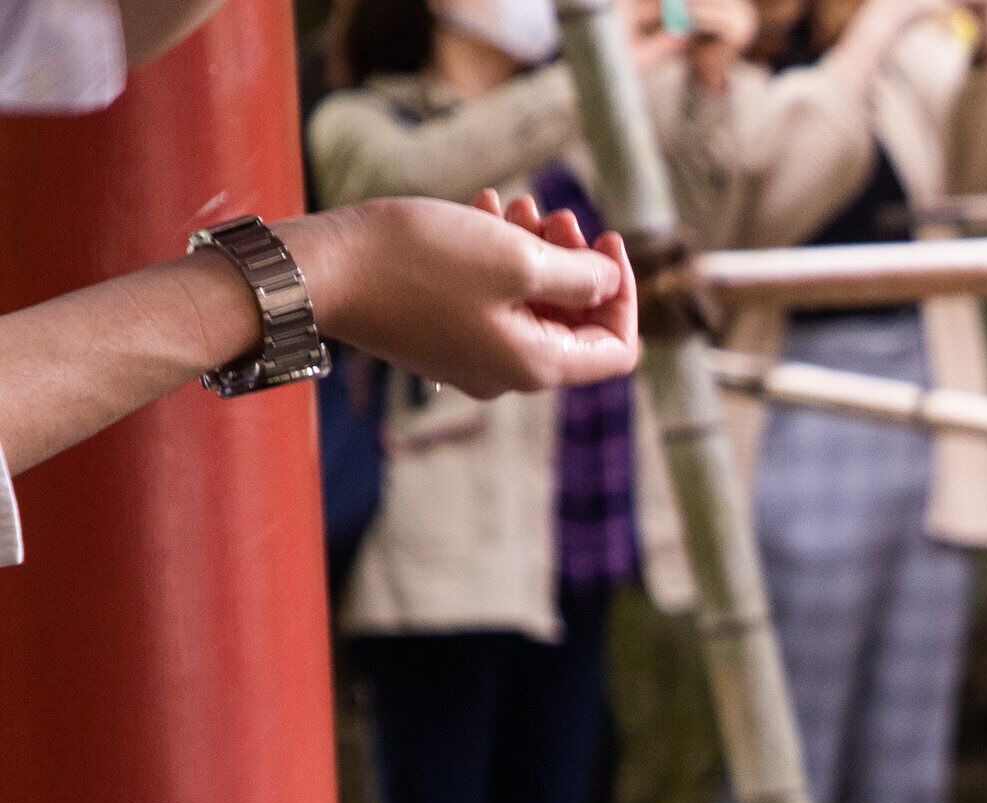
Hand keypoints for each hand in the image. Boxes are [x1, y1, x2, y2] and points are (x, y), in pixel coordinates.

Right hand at [280, 193, 635, 396]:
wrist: (319, 269)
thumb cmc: (419, 263)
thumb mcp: (518, 260)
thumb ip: (581, 277)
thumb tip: (608, 283)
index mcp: (536, 367)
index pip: (614, 349)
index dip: (624, 294)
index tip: (609, 240)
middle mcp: (504, 373)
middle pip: (570, 322)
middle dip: (573, 262)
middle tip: (555, 211)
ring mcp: (466, 356)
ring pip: (525, 302)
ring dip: (532, 248)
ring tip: (516, 202)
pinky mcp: (433, 333)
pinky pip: (483, 297)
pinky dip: (493, 254)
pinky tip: (481, 207)